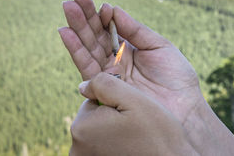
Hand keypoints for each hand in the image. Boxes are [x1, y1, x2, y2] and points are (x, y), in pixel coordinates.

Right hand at [59, 0, 233, 154]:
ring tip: (67, 8)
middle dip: (84, 17)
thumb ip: (135, 30)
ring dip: (76, 28)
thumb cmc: (176, 77)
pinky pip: (86, 67)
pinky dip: (75, 49)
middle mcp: (116, 61)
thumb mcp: (159, 46)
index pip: (110, 28)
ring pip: (88, 48)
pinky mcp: (104, 88)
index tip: (100, 3)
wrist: (183, 108)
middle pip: (96, 36)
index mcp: (130, 49)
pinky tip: (66, 32)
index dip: (102, 15)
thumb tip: (114, 9)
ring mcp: (109, 74)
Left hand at [70, 72, 196, 155]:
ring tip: (135, 141)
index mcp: (82, 127)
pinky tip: (132, 150)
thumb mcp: (134, 99)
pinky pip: (103, 147)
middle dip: (113, 117)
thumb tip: (84, 86)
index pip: (93, 99)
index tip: (132, 115)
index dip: (115, 101)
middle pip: (94, 117)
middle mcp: (77, 148)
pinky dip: (115, 146)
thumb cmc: (157, 135)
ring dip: (115, 132)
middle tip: (135, 128)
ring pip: (99, 132)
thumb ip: (105, 84)